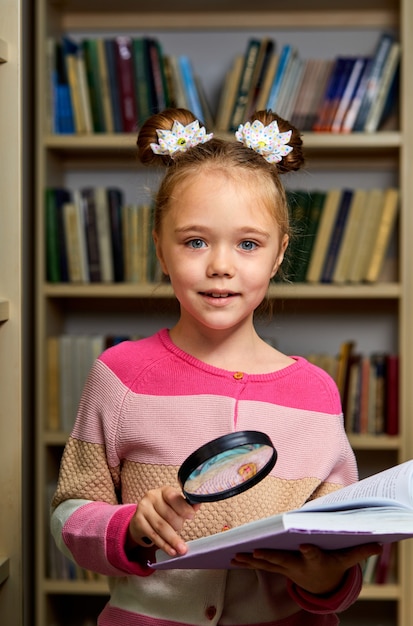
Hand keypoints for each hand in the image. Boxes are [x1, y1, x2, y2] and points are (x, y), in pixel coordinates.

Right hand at [127, 486, 199, 556]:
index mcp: (164, 491)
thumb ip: (187, 506)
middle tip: (185, 534)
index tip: (192, 516)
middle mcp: (152, 497)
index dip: (183, 507)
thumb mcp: (175, 505)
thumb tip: (197, 504)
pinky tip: (171, 550)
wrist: (142, 517)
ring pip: (161, 526)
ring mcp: (143, 509)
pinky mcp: (138, 522)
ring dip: (173, 539)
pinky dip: (164, 544)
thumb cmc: (163, 510)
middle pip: (168, 514)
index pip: (173, 497)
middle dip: (178, 526)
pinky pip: (153, 535)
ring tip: (182, 549)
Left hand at [231, 542, 382, 595]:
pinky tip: (232, 558)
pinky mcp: (277, 568)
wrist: (321, 586)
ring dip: (250, 560)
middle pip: (283, 561)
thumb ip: (359, 551)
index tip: (305, 545)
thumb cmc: (332, 565)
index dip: (310, 550)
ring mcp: (285, 568)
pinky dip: (247, 562)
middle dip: (270, 556)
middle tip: (256, 551)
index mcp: (315, 561)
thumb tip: (379, 544)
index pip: (314, 554)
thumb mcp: (346, 559)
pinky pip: (260, 565)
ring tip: (235, 555)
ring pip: (266, 564)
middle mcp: (298, 566)